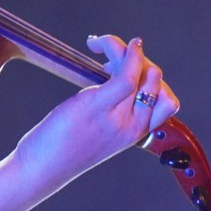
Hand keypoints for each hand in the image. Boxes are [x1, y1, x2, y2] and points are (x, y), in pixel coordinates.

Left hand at [13, 36, 181, 185]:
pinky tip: (102, 43)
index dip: (153, 79)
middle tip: (108, 59)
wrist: (43, 167)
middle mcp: (133, 126)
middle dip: (139, 59)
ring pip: (143, 73)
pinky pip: (126, 75)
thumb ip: (110, 109)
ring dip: (123, 49)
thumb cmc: (63, 147)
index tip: (126, 71)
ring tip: (98, 47)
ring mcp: (118, 118)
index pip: (167, 101)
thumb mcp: (97, 129)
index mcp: (136, 133)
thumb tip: (109, 74)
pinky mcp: (98, 107)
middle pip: (156, 81)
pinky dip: (124, 52)